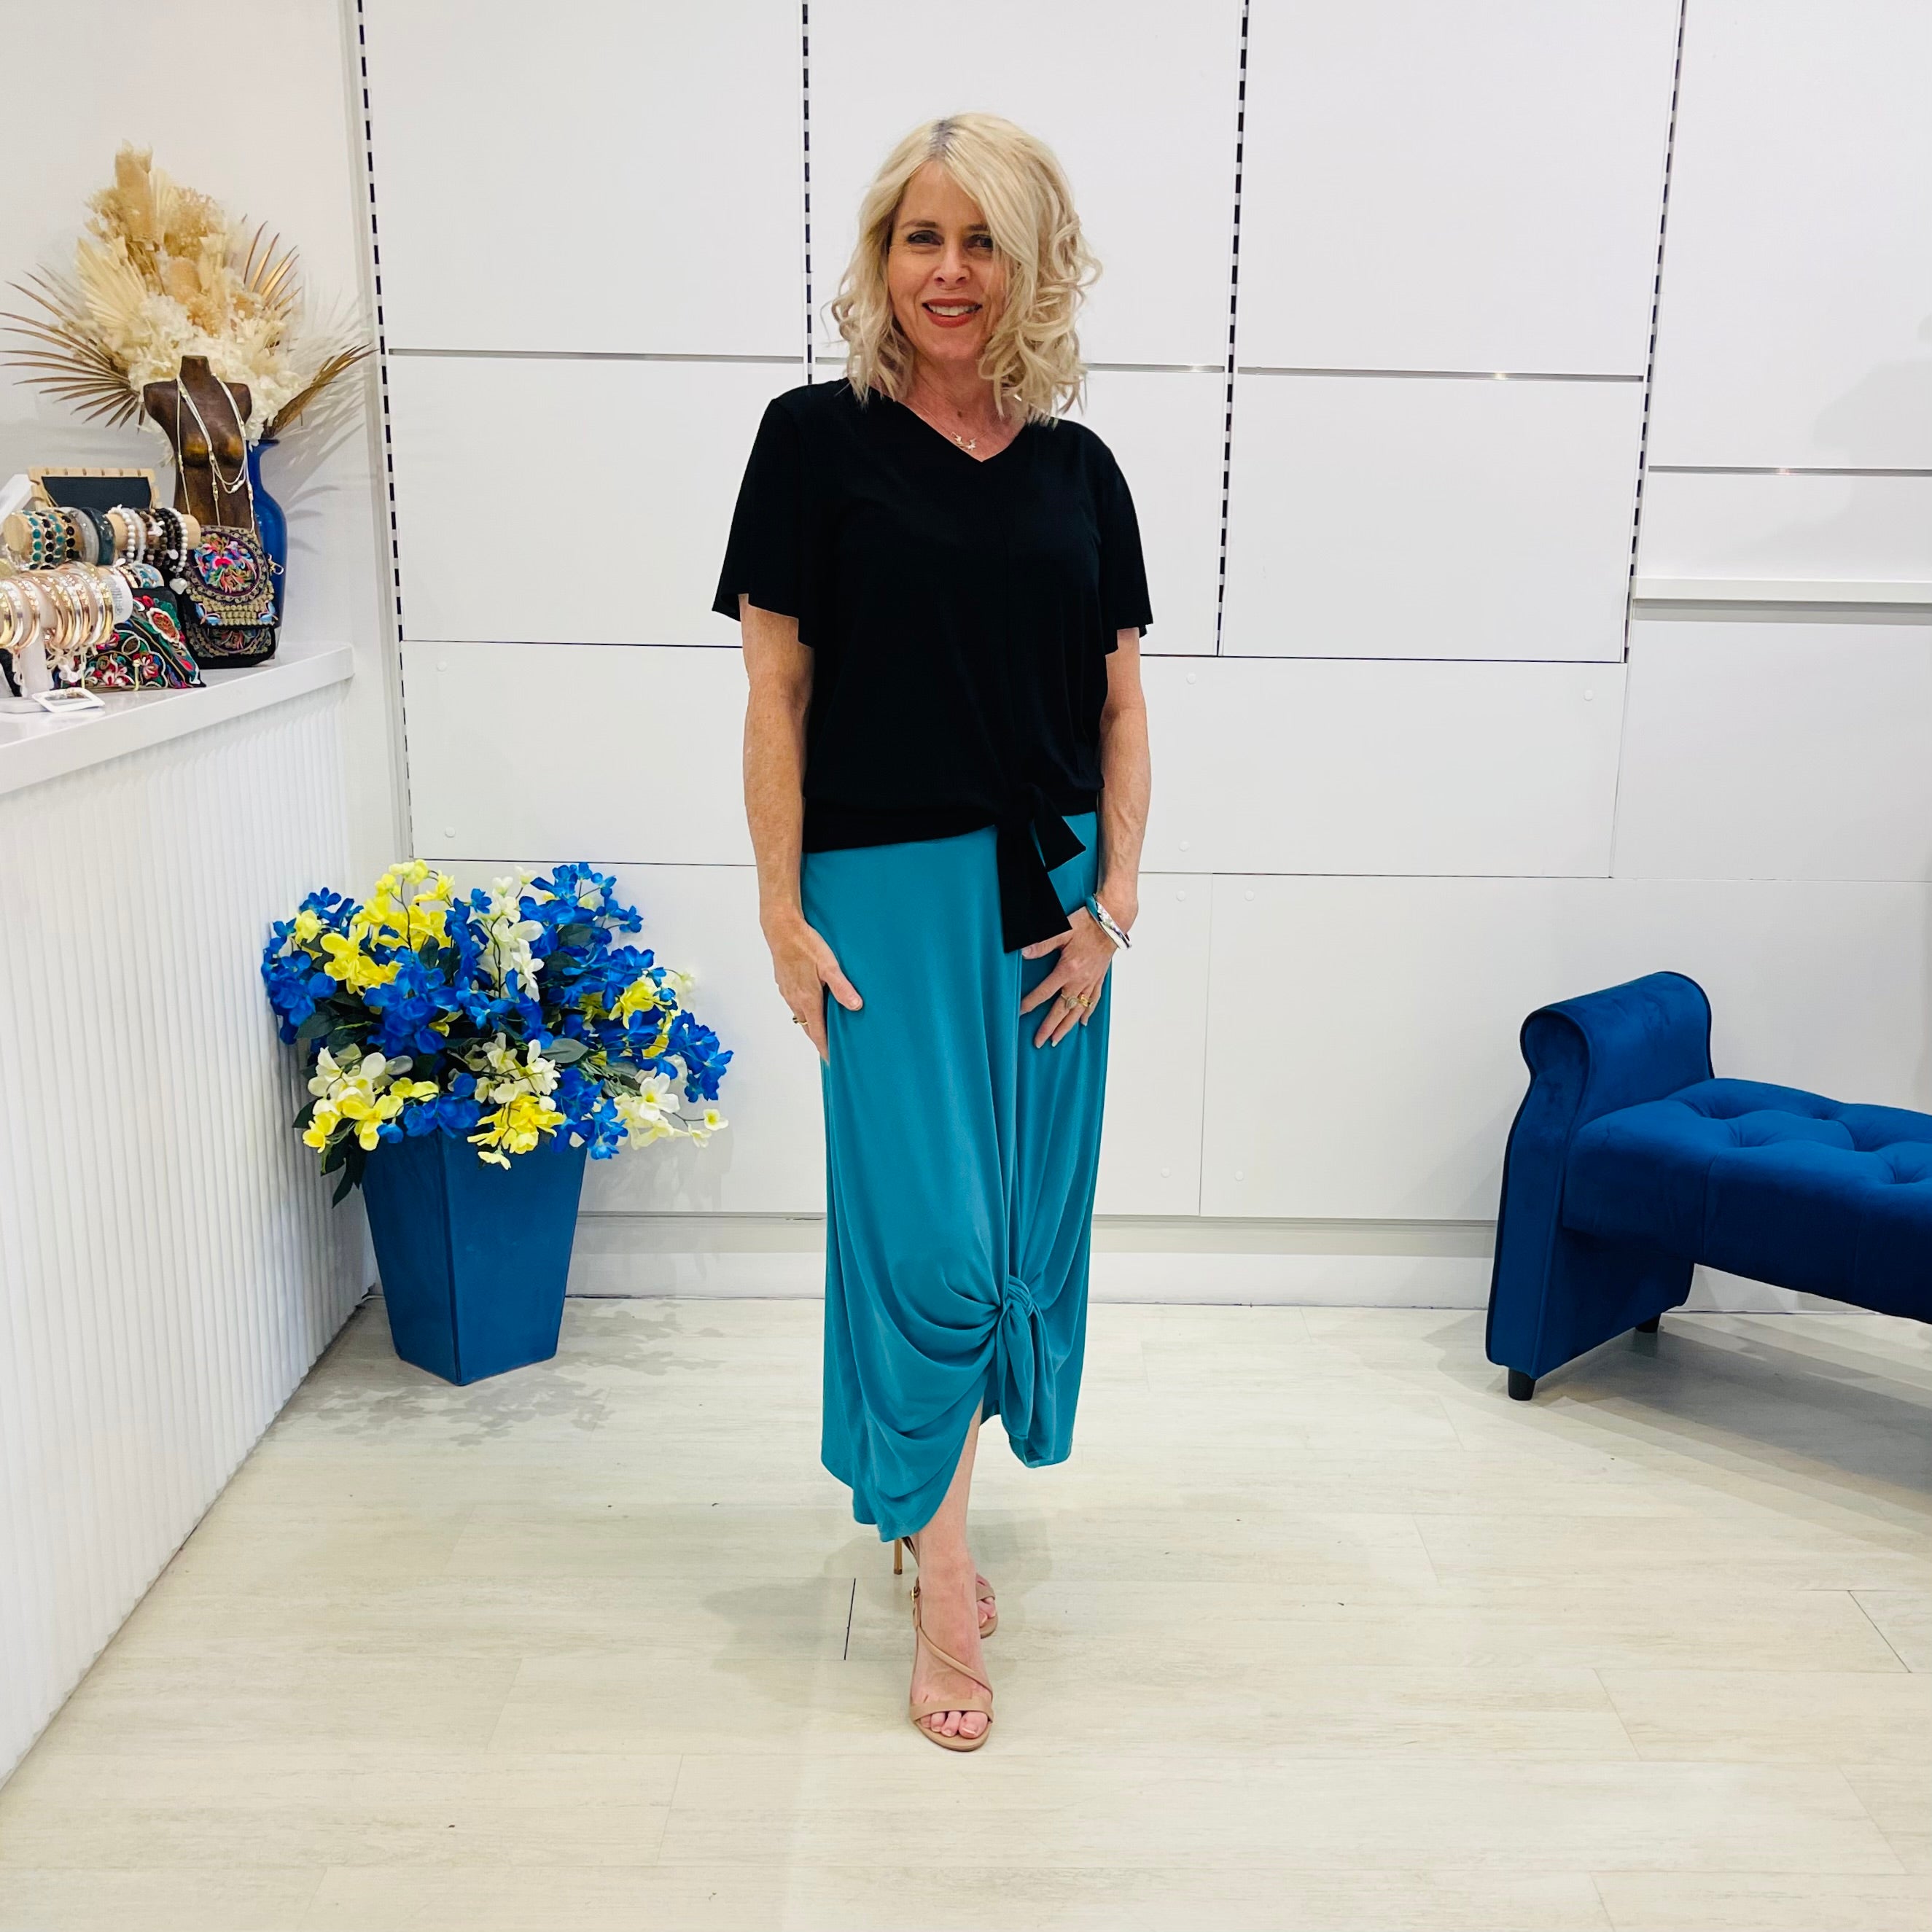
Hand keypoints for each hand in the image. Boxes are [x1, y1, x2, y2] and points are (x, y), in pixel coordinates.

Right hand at [764, 911, 860, 1062]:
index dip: (825, 1049)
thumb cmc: (805, 944)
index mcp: (807, 999)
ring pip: (801, 1016)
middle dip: (819, 1041)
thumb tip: (856, 1006)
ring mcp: (788, 992)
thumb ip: (842, 987)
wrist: (780, 929)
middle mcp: (795, 1000)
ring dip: (812, 1026)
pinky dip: (805, 1012)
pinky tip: (813, 1006)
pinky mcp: (784, 984)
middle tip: (831, 1052)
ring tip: (824, 1032)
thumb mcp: (829, 965)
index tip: (831, 1061)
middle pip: (808, 1028)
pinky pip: (795, 1004)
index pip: (817, 1032)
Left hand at [1018, 906, 1116, 1047]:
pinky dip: (1087, 1012)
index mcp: (1068, 969)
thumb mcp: (1061, 930)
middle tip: (1039, 1042)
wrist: (1113, 921)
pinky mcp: (1099, 978)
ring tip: (1057, 1040)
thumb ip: (1042, 944)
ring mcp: (1091, 981)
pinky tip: (1083, 1022)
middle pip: (1061, 1009)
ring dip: (1066, 1026)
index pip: (1045, 992)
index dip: (1031, 1004)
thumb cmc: (1088, 923)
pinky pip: (1093, 1000)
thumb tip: (1023, 953)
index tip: (1020, 1013)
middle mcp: (1080, 980)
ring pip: (1077, 1010)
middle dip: (1049, 1027)